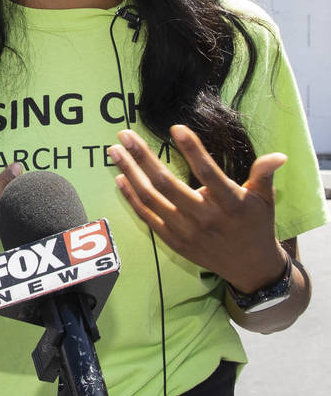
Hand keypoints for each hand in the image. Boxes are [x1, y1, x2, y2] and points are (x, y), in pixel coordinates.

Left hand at [108, 124, 287, 292]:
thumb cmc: (256, 225)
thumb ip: (264, 175)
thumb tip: (279, 155)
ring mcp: (186, 231)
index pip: (208, 173)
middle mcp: (205, 217)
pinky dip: (131, 197)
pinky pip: (146, 216)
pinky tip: (120, 177)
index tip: (176, 128)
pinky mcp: (173, 241)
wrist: (249, 267)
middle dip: (143, 157)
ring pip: (151, 198)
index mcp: (230, 203)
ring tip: (115, 150)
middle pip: (167, 184)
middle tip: (125, 134)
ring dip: (130, 172)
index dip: (192, 150)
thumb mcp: (264, 200)